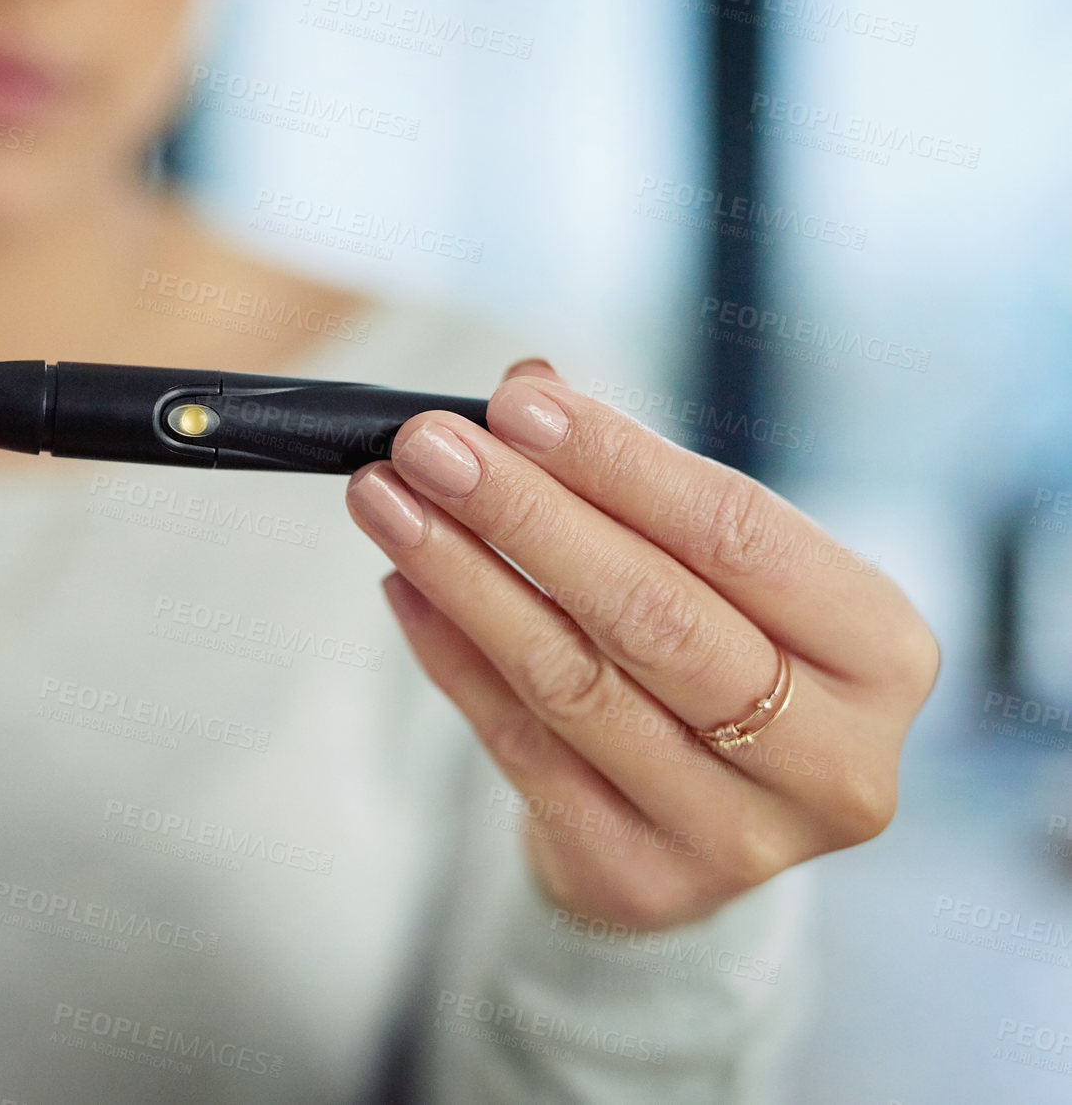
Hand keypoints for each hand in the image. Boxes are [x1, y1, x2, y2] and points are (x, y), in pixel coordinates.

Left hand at [345, 360, 938, 929]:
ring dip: (463, 577)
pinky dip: (451, 657)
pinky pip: (521, 748)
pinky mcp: (642, 878)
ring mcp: (739, 834)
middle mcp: (832, 756)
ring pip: (574, 682)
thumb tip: (527, 390)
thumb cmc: (722, 656)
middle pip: (653, 614)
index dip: (618, 464)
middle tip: (428, 447)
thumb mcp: (722, 573)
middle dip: (524, 515)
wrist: (708, 826)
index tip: (514, 404)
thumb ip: (637, 485)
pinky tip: (404, 586)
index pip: (738, 534)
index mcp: (880, 653)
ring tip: (388, 501)